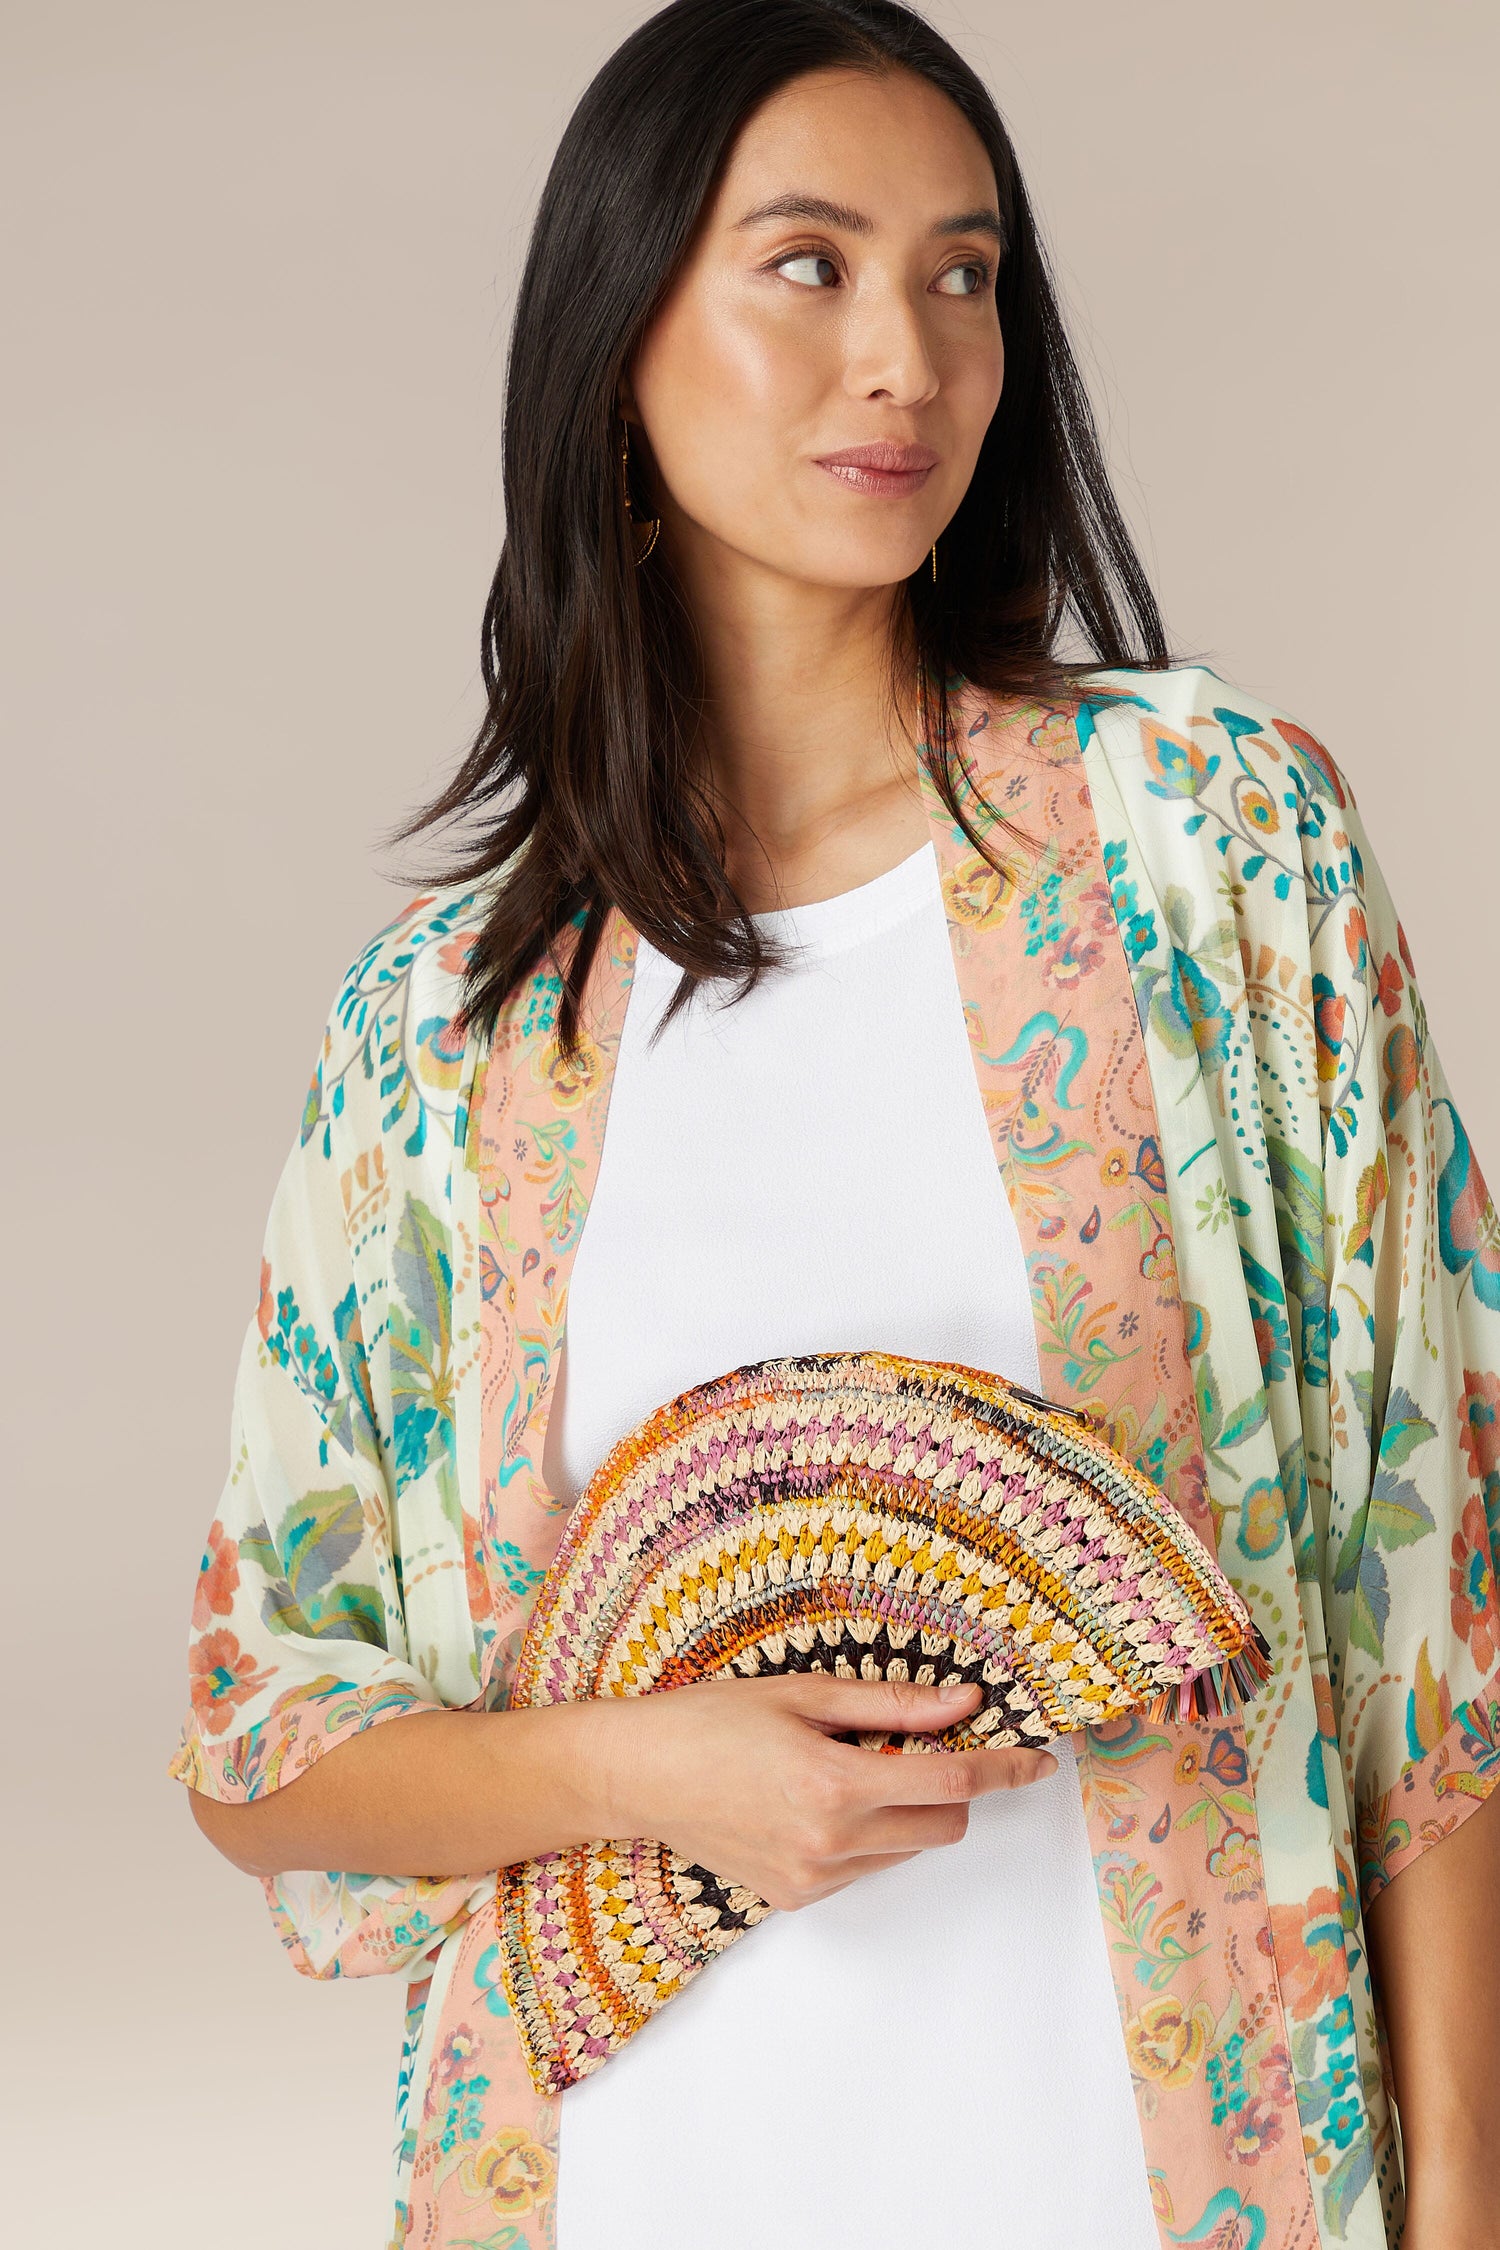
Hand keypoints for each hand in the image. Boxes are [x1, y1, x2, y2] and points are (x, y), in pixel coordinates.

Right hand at [575, 1673, 1059, 1910]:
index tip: (1038, 1760)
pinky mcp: (798, 1898)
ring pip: (908, 1847)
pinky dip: (868, 1834)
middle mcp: (832, 1843)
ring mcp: (815, 1878)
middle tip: (914, 1743)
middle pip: (944, 1823)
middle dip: (950, 1785)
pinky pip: (867, 1867)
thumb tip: (965, 1703)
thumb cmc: (712, 1721)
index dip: (1004, 1768)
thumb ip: (892, 1705)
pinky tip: (818, 1801)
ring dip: (906, 1810)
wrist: (638, 1776)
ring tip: (846, 1768)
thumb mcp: (805, 1694)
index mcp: (836, 1784)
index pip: (952, 1780)